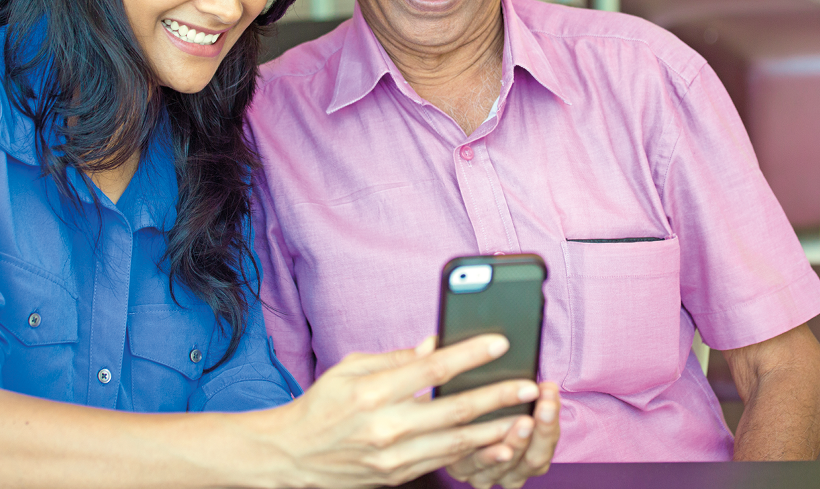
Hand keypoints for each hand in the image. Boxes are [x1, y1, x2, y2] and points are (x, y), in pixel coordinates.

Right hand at [252, 335, 540, 487]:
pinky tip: (498, 443)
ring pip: (457, 442)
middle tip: (528, 385)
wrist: (291, 458)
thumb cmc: (320, 406)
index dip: (469, 354)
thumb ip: (397, 357)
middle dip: (496, 396)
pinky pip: (444, 462)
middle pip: (454, 409)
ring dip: (496, 430)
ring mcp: (393, 457)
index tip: (499, 343)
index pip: (431, 369)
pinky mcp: (398, 476)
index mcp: (372, 391)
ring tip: (524, 416)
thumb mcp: (350, 368)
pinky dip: (475, 454)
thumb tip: (436, 343)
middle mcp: (386, 426)